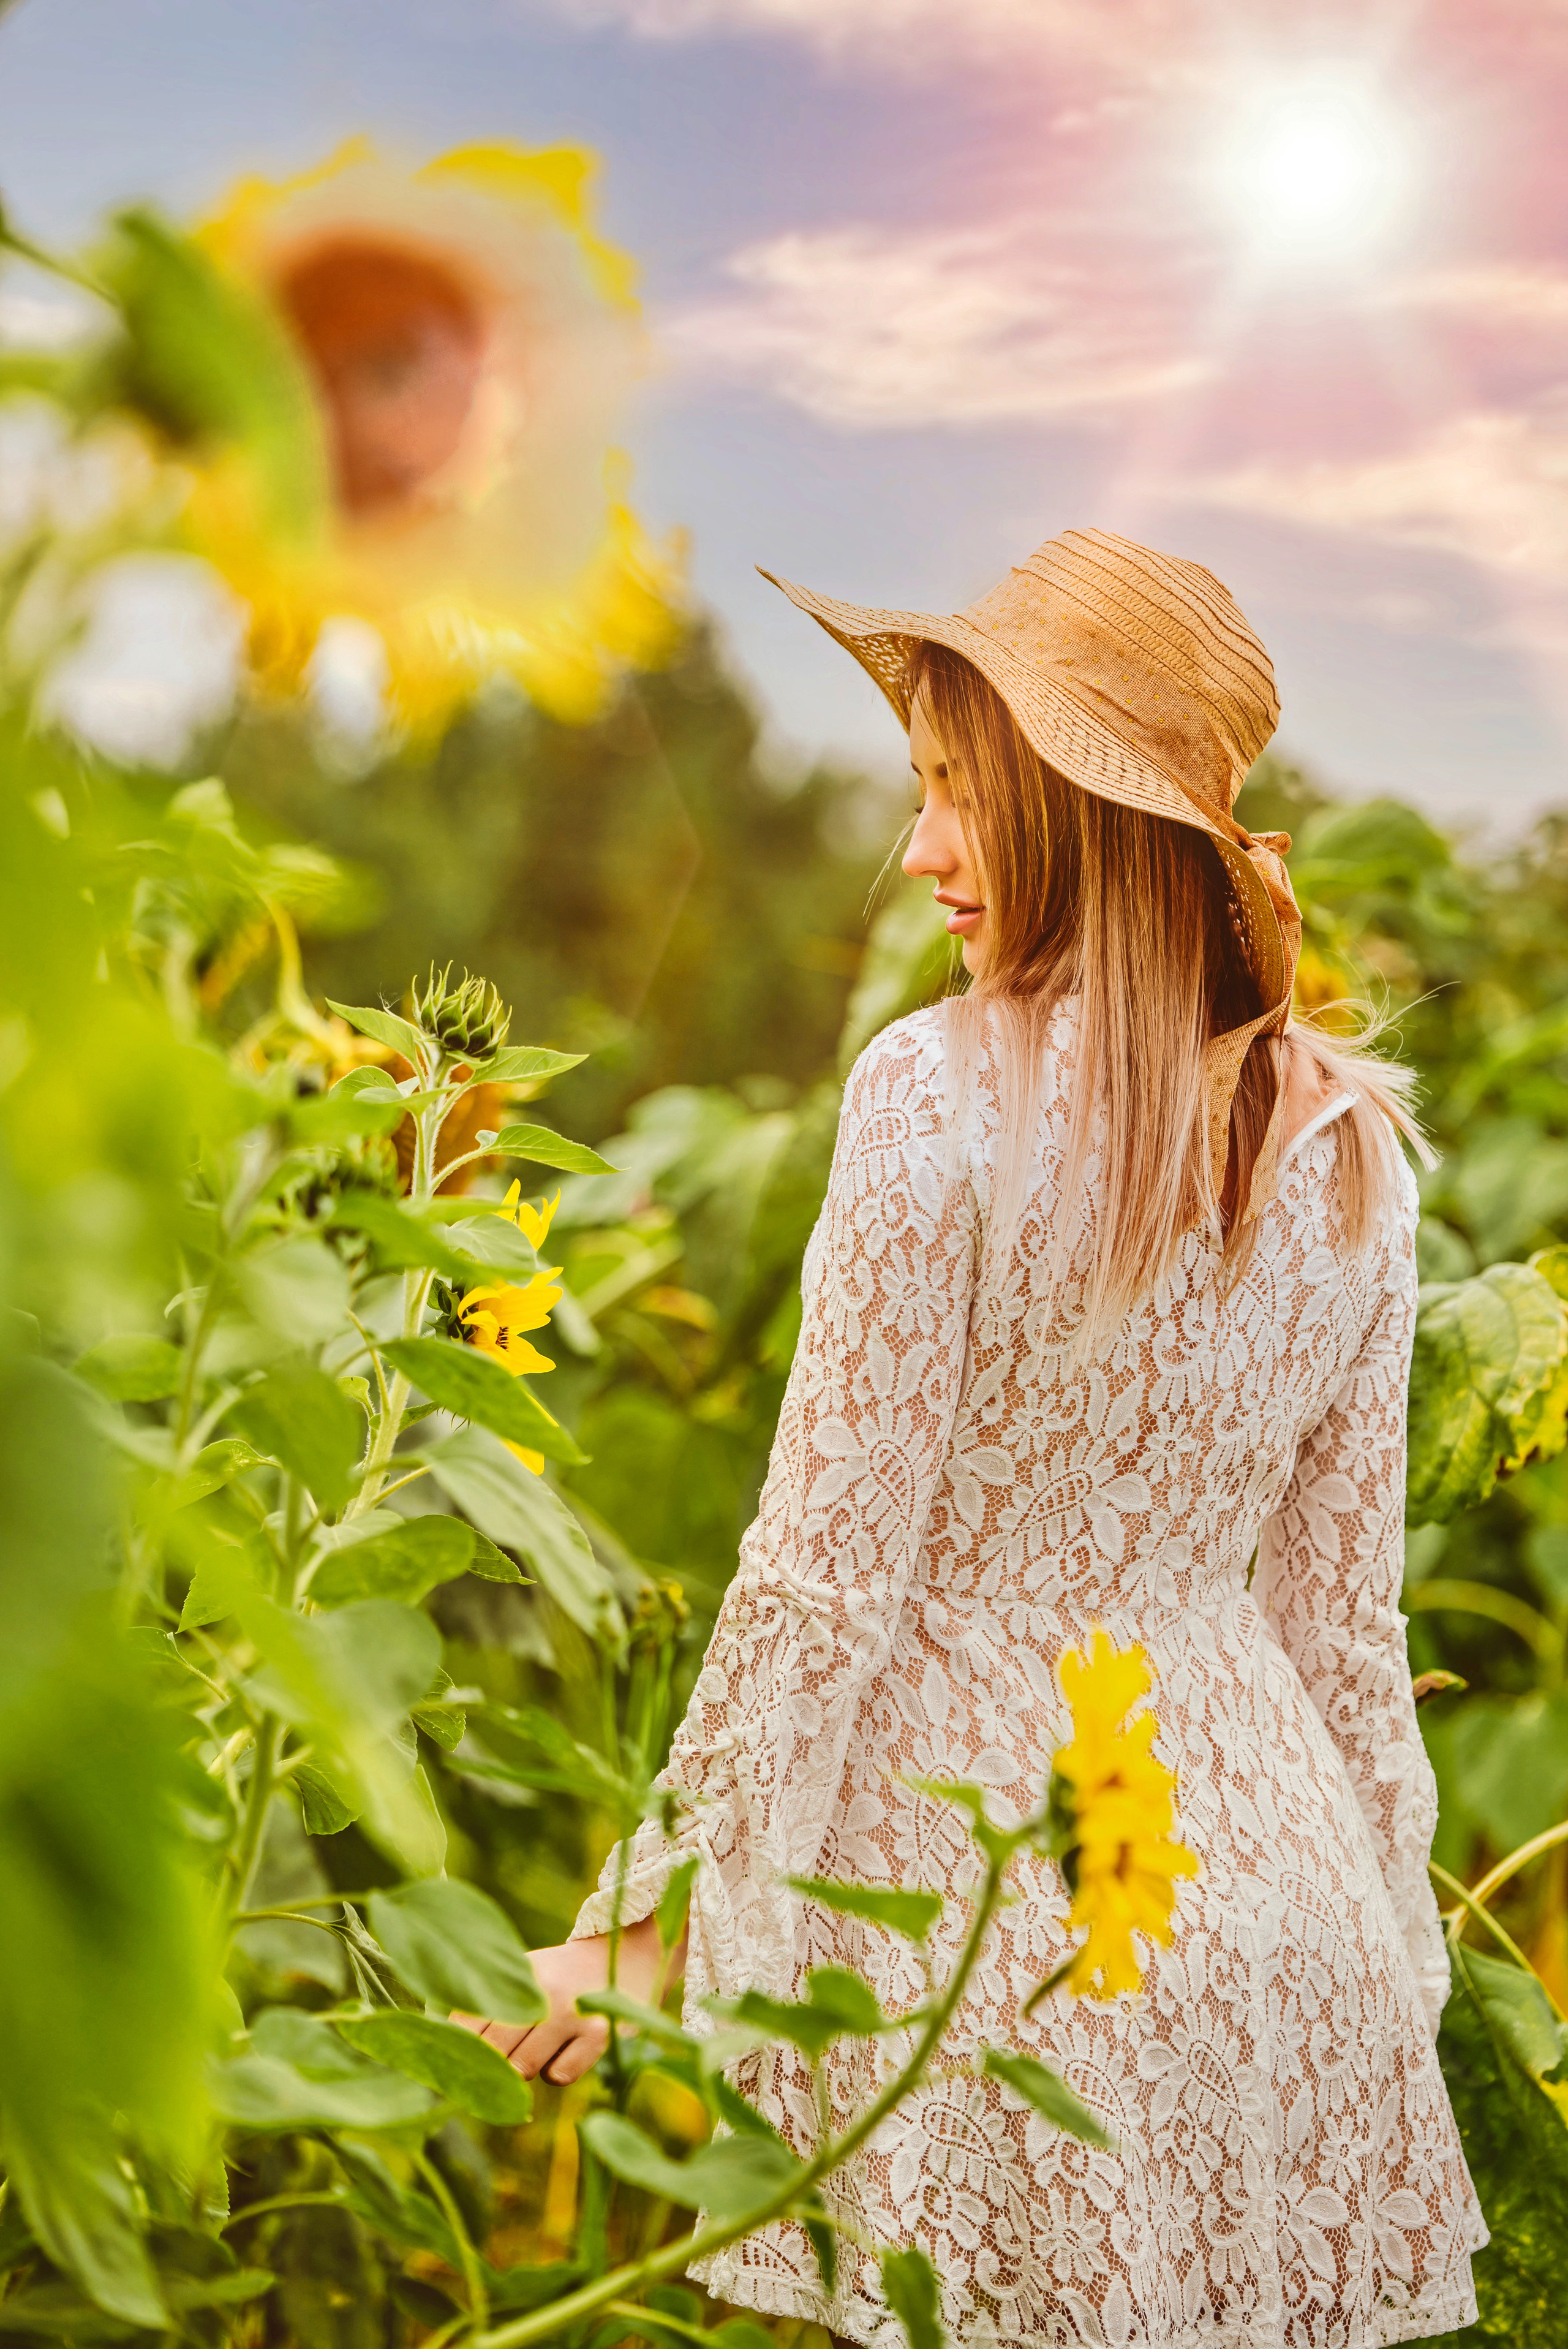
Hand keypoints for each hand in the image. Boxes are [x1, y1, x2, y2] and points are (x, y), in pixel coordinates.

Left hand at [452, 1913, 678, 2086]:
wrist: (628, 1953)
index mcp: (517, 1974)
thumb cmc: (561, 1975)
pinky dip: (558, 2072)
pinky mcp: (600, 2035)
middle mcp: (542, 1990)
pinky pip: (558, 2076)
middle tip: (491, 2073)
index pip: (468, 2024)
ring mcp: (573, 2013)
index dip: (457, 2052)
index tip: (451, 2068)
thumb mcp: (524, 1973)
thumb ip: (488, 2004)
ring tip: (541, 2045)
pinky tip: (570, 2049)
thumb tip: (443, 2049)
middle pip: (492, 2052)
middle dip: (489, 2068)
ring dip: (524, 2068)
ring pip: (522, 2068)